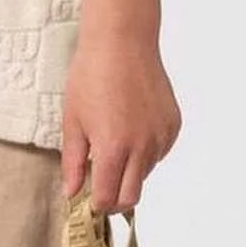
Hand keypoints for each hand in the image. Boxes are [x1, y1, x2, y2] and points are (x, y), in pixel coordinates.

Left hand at [60, 28, 182, 211]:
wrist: (122, 41)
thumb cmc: (91, 77)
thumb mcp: (73, 121)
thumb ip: (73, 163)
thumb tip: (72, 193)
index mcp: (113, 148)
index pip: (108, 199)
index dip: (96, 205)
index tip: (88, 201)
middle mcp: (142, 147)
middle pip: (132, 198)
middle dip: (115, 200)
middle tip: (101, 188)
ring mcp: (161, 136)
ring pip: (145, 174)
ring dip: (129, 172)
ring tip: (114, 142)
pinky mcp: (173, 126)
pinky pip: (158, 153)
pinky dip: (145, 152)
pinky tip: (131, 128)